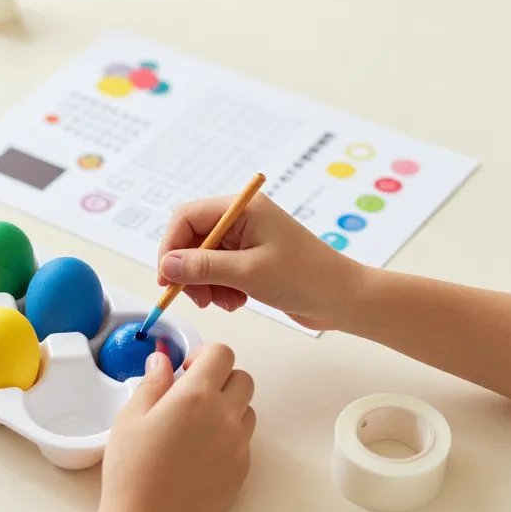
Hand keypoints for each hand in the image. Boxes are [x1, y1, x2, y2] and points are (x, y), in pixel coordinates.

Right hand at [89, 345, 254, 511]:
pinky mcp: (241, 469)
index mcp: (196, 396)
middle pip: (242, 378)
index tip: (186, 368)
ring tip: (196, 424)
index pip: (222, 353)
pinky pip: (244, 440)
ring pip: (247, 409)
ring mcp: (238, 444)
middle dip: (220, 378)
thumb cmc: (133, 471)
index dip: (204, 354)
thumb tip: (162, 360)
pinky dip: (228, 436)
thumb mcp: (131, 416)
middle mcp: (225, 416)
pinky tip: (199, 451)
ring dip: (228, 406)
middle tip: (192, 393)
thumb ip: (153, 382)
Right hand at [158, 193, 366, 329]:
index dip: (171, 246)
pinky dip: (220, 288)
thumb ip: (203, 267)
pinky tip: (237, 301)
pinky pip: (219, 270)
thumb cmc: (305, 278)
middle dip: (190, 270)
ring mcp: (247, 238)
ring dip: (206, 284)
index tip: (166, 277)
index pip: (187, 217)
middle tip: (198, 299)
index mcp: (243, 208)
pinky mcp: (251, 258)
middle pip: (192, 239)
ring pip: (203, 258)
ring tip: (224, 303)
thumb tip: (167, 265)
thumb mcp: (248, 273)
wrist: (343, 299)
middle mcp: (242, 218)